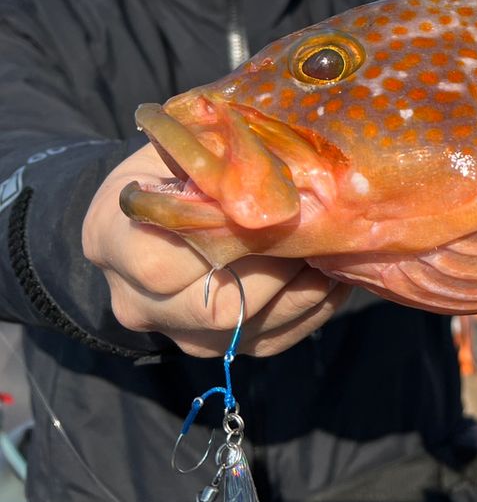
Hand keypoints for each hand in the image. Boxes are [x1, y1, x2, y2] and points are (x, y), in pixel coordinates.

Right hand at [83, 143, 350, 356]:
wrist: (141, 223)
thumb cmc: (164, 173)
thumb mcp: (173, 152)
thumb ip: (211, 160)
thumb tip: (287, 159)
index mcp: (116, 246)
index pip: (166, 263)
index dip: (230, 239)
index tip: (275, 209)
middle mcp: (142, 304)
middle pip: (217, 306)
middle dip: (278, 268)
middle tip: (319, 229)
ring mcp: (181, 334)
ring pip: (252, 329)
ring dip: (305, 291)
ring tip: (334, 249)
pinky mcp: (220, 349)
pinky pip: (274, 340)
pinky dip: (313, 309)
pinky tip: (333, 274)